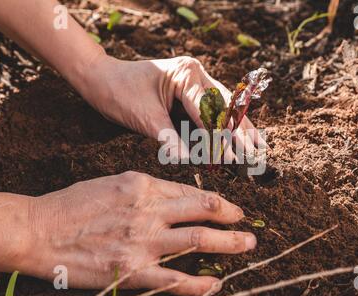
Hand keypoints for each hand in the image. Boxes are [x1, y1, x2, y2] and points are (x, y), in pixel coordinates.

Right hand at [21, 171, 255, 295]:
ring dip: (228, 244)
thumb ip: (148, 189)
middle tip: (247, 224)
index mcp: (143, 186)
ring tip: (247, 245)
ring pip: (198, 240)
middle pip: (203, 210)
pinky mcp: (132, 270)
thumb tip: (176, 197)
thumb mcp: (114, 182)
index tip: (229, 208)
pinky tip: (214, 285)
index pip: (191, 192)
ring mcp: (142, 241)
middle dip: (232, 217)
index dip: (216, 200)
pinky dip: (198, 284)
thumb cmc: (74, 204)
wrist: (39, 231)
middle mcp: (148, 210)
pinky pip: (174, 279)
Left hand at [82, 55, 264, 158]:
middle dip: (240, 130)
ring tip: (256, 146)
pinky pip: (211, 111)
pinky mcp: (189, 93)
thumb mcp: (143, 116)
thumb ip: (167, 138)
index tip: (234, 155)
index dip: (223, 134)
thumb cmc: (119, 93)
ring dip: (237, 128)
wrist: (101, 80)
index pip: (210, 108)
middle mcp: (195, 74)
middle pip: (225, 105)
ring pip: (223, 108)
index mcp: (186, 73)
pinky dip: (223, 127)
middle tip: (256, 151)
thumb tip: (185, 159)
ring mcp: (194, 82)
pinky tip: (238, 138)